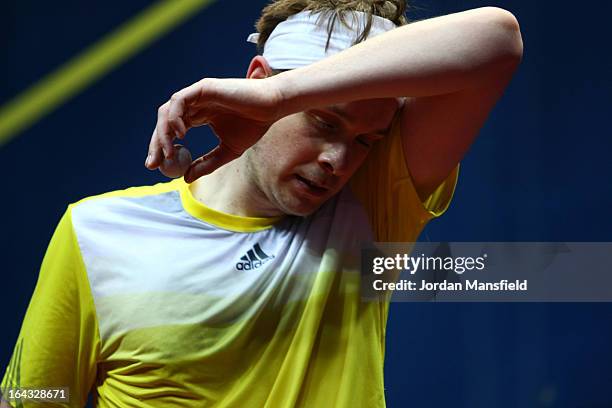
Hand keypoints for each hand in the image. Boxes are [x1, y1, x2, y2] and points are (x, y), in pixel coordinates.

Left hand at [145, 77, 283, 182]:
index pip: (172, 132)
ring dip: (163, 133)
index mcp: (198, 116)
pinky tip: (181, 134)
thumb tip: (185, 178)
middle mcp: (194, 104)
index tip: (156, 166)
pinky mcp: (203, 88)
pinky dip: (175, 117)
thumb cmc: (253, 125)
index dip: (162, 148)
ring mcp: (197, 95)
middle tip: (153, 163)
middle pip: (164, 122)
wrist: (271, 108)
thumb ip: (207, 163)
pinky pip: (179, 100)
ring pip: (167, 112)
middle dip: (156, 143)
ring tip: (168, 152)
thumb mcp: (227, 151)